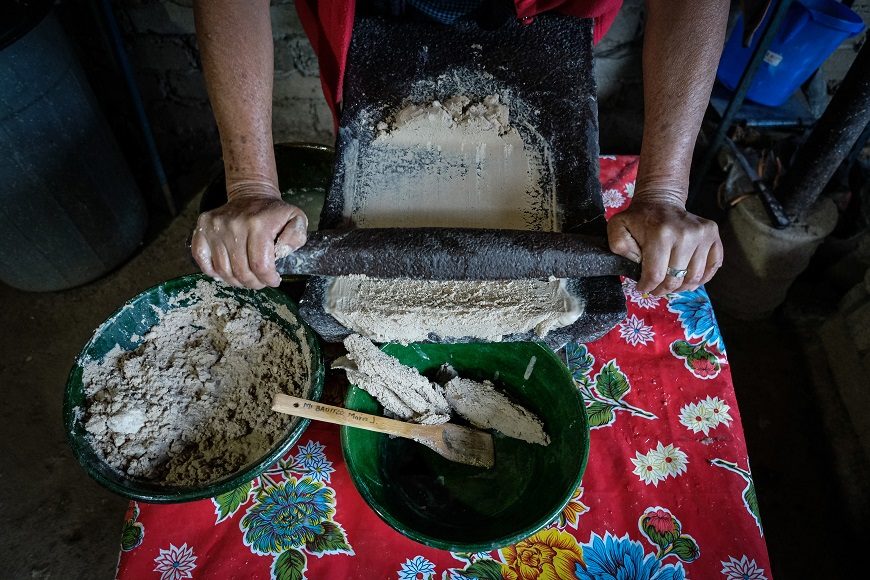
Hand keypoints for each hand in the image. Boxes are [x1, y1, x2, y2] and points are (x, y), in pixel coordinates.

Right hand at [191, 184, 307, 288]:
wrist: (251, 195)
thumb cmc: (273, 213)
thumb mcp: (296, 219)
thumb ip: (297, 236)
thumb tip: (284, 251)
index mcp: (258, 224)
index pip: (260, 265)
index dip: (268, 279)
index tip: (273, 280)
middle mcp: (234, 225)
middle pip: (241, 271)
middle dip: (254, 283)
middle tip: (260, 281)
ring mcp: (215, 227)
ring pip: (223, 270)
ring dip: (236, 280)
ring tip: (246, 276)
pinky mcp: (203, 228)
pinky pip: (202, 259)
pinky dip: (213, 271)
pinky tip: (226, 270)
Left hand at [607, 190, 721, 295]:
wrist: (661, 201)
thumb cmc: (638, 219)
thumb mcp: (618, 228)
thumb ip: (620, 247)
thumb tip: (636, 266)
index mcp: (661, 234)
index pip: (656, 275)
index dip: (647, 287)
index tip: (642, 287)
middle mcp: (685, 234)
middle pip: (675, 279)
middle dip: (662, 290)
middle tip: (655, 289)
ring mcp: (702, 235)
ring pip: (694, 278)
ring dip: (680, 287)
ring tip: (669, 284)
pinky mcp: (713, 236)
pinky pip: (712, 267)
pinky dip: (700, 279)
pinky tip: (687, 279)